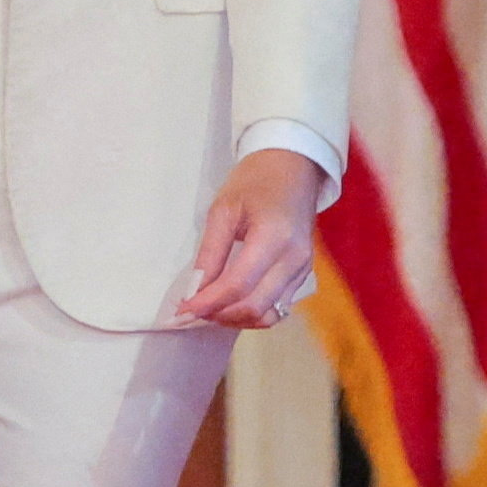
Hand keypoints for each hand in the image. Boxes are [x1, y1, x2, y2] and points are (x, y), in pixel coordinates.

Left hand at [176, 147, 324, 329]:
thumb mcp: (223, 210)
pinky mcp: (304, 274)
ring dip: (236, 319)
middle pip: (255, 306)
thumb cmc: (255, 181)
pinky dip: (252, 311)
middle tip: (191, 310)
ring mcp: (303, 269)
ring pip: (270, 314)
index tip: (182, 310)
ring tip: (210, 308)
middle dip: (219, 314)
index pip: (238, 285)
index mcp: (274, 237)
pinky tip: (231, 303)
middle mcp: (295, 259)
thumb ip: (210, 252)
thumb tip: (194, 290)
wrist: (293, 167)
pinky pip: (278, 306)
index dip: (207, 302)